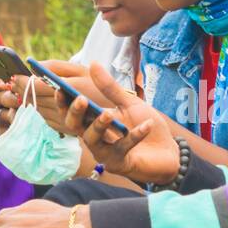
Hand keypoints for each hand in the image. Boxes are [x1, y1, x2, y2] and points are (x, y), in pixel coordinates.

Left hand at [9, 61, 93, 134]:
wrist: (116, 113)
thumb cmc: (98, 85)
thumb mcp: (80, 70)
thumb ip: (55, 66)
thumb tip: (33, 66)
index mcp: (70, 90)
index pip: (37, 86)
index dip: (23, 81)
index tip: (14, 74)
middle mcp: (65, 108)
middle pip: (34, 98)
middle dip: (21, 89)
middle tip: (12, 81)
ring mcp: (64, 121)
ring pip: (36, 109)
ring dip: (26, 99)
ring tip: (19, 90)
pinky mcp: (64, 129)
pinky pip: (43, 118)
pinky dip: (36, 109)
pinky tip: (33, 102)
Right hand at [61, 61, 180, 184]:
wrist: (167, 150)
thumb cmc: (144, 126)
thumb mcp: (129, 103)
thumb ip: (110, 88)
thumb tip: (93, 63)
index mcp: (93, 122)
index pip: (72, 113)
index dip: (63, 102)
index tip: (59, 88)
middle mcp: (94, 139)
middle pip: (75, 127)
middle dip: (76, 113)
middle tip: (81, 99)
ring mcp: (105, 154)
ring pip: (92, 140)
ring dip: (99, 126)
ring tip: (108, 114)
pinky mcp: (120, 164)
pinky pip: (123, 148)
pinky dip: (135, 136)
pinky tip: (146, 125)